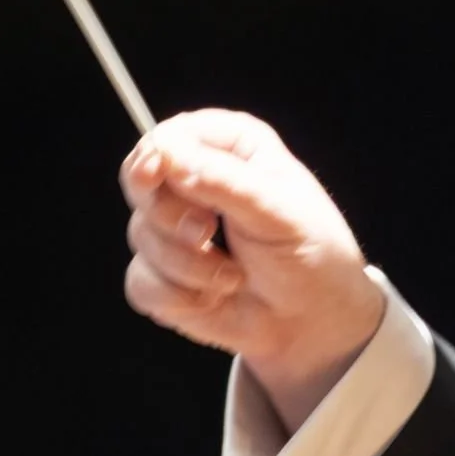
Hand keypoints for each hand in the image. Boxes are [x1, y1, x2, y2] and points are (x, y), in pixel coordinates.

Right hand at [120, 109, 386, 430]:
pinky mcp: (162, 272)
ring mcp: (174, 227)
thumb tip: (169, 156)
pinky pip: (140, 280)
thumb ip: (225, 181)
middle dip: (170, 218)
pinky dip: (178, 297)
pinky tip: (213, 298)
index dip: (155, 155)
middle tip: (206, 235)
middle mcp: (197, 179)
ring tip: (234, 277)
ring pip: (140, 234)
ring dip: (188, 267)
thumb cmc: (312, 255)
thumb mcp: (279, 212)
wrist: (314, 320)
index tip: (157, 174)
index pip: (170, 135)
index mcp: (231, 148)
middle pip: (139, 180)